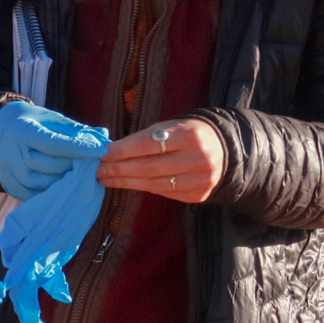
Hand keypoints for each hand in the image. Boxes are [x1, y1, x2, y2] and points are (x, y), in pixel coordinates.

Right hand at [0, 102, 109, 200]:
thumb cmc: (31, 120)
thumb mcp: (50, 118)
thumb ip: (75, 129)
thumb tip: (102, 137)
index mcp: (23, 131)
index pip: (55, 144)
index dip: (80, 149)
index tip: (101, 151)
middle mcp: (12, 153)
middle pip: (50, 166)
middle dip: (75, 166)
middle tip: (94, 166)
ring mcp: (8, 172)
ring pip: (43, 184)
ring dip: (65, 183)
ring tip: (81, 177)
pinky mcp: (9, 185)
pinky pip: (34, 195)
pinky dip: (51, 193)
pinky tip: (64, 187)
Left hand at [95, 117, 225, 203]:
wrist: (225, 150)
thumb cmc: (189, 134)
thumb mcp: (171, 127)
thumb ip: (145, 138)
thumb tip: (111, 151)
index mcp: (189, 135)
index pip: (149, 145)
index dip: (123, 151)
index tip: (102, 154)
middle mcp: (197, 158)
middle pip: (149, 167)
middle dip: (119, 169)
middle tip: (98, 169)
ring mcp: (200, 180)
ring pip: (154, 184)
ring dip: (125, 182)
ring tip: (106, 179)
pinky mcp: (198, 195)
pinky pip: (164, 192)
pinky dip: (143, 187)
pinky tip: (127, 184)